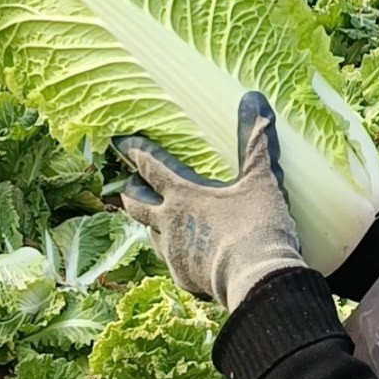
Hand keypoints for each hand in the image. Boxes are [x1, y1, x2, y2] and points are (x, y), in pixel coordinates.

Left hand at [114, 91, 304, 312]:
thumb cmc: (256, 226)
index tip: (119, 142)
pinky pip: (174, 264)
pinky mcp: (186, 280)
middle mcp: (169, 224)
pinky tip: (188, 256)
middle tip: (129, 185)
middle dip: (131, 192)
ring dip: (151, 225)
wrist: (257, 280)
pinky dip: (177, 255)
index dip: (135, 152)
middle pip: (137, 205)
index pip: (150, 167)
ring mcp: (174, 255)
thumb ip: (254, 140)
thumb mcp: (259, 178)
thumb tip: (253, 98)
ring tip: (158, 221)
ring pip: (151, 236)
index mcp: (182, 195)